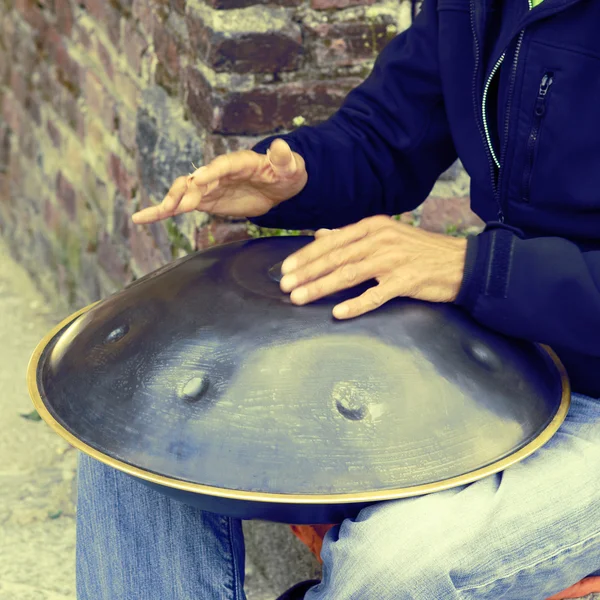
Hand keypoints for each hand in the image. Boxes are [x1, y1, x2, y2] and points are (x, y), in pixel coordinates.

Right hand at [131, 139, 307, 223]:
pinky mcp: (204, 200)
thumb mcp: (291, 166)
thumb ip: (284, 158)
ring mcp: (209, 186)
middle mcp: (219, 172)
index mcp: (240, 162)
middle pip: (197, 179)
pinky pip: (181, 206)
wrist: (279, 186)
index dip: (211, 172)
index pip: (224, 165)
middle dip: (185, 190)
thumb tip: (281, 146)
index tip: (200, 179)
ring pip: (184, 192)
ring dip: (171, 201)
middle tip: (175, 204)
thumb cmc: (287, 172)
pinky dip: (161, 212)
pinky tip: (141, 218)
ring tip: (157, 213)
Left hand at [279, 216, 467, 318]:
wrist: (461, 262)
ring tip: (299, 298)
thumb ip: (352, 236)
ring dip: (321, 287)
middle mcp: (380, 239)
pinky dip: (356, 304)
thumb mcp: (386, 235)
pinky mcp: (407, 280)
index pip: (332, 241)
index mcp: (373, 226)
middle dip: (307, 272)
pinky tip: (338, 313)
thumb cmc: (419, 251)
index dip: (306, 255)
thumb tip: (321, 234)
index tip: (285, 268)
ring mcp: (394, 260)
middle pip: (336, 257)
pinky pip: (376, 294)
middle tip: (284, 286)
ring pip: (349, 274)